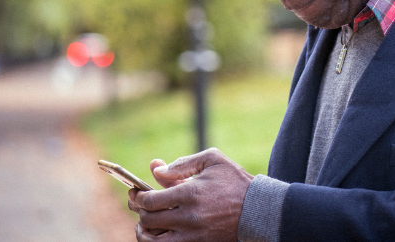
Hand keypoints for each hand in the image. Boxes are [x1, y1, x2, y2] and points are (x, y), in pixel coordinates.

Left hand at [128, 147, 253, 240]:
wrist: (257, 209)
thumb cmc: (234, 181)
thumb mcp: (212, 160)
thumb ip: (182, 163)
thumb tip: (157, 170)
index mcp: (191, 192)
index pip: (151, 200)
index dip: (139, 196)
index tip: (137, 193)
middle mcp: (189, 216)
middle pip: (149, 220)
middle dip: (139, 211)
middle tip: (138, 205)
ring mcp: (193, 235)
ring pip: (154, 241)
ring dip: (144, 232)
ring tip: (143, 224)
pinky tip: (158, 234)